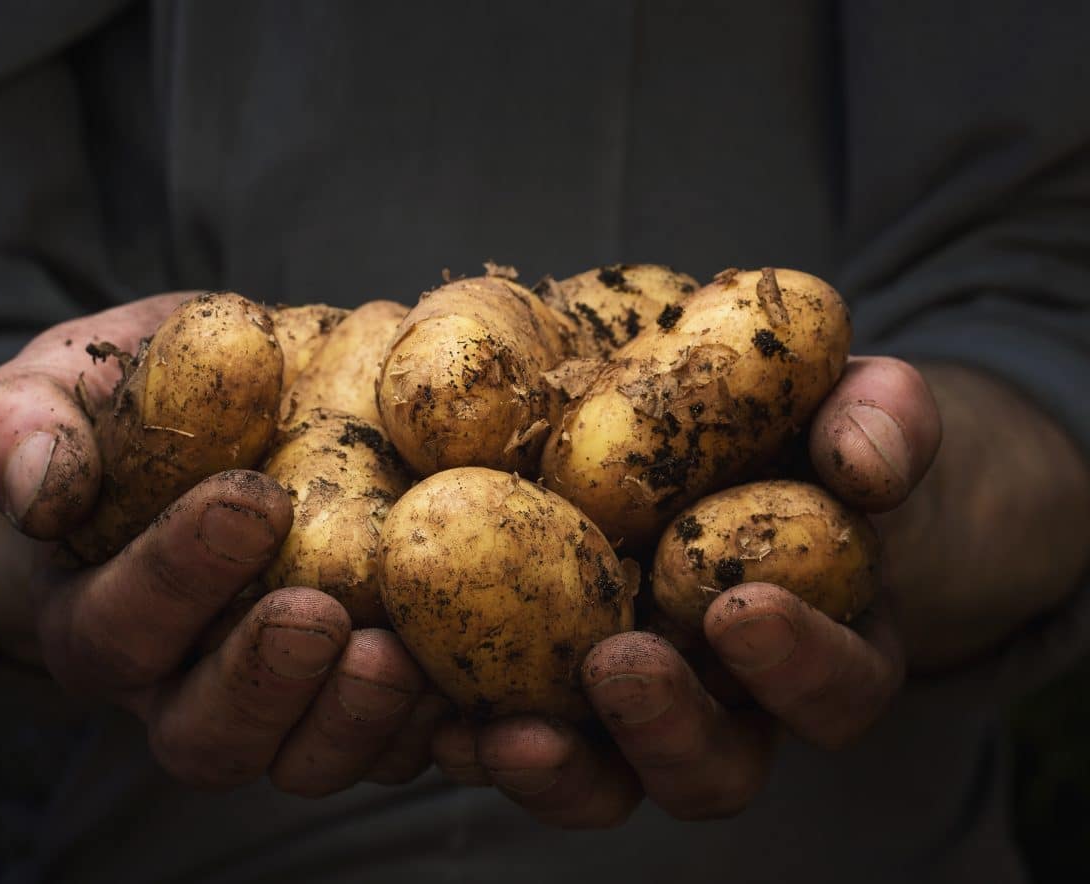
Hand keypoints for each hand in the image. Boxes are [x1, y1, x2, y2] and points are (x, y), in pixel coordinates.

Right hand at [0, 295, 445, 792]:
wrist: (224, 422)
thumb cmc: (134, 409)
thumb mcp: (64, 386)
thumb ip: (25, 423)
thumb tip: (38, 489)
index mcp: (105, 612)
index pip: (119, 626)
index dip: (177, 577)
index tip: (250, 499)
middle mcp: (186, 680)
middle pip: (208, 734)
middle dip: (265, 681)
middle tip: (320, 614)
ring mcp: (283, 697)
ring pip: (306, 756)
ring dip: (357, 719)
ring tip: (402, 653)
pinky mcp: (360, 691)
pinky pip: (395, 738)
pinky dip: (435, 719)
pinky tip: (472, 671)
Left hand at [433, 356, 941, 826]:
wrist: (710, 435)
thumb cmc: (790, 421)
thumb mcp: (847, 400)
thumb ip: (879, 416)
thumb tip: (867, 461)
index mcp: (818, 640)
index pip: (836, 686)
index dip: (799, 666)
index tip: (741, 607)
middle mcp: (725, 698)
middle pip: (713, 767)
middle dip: (666, 728)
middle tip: (619, 665)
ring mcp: (628, 706)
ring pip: (607, 781)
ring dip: (558, 769)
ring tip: (500, 728)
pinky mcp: (543, 692)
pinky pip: (512, 740)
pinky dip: (473, 737)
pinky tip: (435, 709)